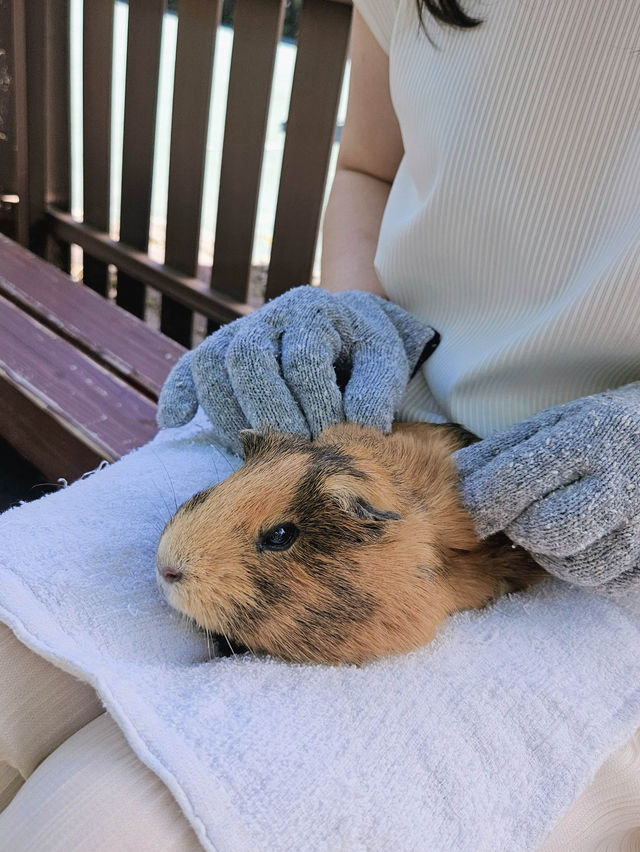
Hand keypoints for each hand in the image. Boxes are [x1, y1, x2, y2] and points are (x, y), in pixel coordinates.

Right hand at [157, 286, 437, 454]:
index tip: (330, 438)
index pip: (303, 360)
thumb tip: (360, 425)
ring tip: (257, 448)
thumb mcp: (386, 361)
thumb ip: (378, 389)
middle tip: (292, 448)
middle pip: (248, 359)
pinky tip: (174, 422)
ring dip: (230, 415)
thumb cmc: (367, 351)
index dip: (315, 406)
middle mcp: (271, 316)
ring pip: (212, 366)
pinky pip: (189, 367)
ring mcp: (240, 331)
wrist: (349, 329)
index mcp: (314, 311)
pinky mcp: (220, 350)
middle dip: (269, 414)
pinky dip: (178, 393)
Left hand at [454, 383, 639, 591]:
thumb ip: (505, 450)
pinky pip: (606, 584)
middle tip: (526, 519)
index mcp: (586, 440)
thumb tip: (458, 478)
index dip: (483, 503)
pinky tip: (589, 545)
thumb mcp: (556, 423)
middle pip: (543, 531)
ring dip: (553, 555)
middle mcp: (618, 484)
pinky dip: (587, 570)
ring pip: (573, 567)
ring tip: (562, 529)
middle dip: (521, 530)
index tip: (478, 509)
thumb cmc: (603, 432)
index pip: (513, 482)